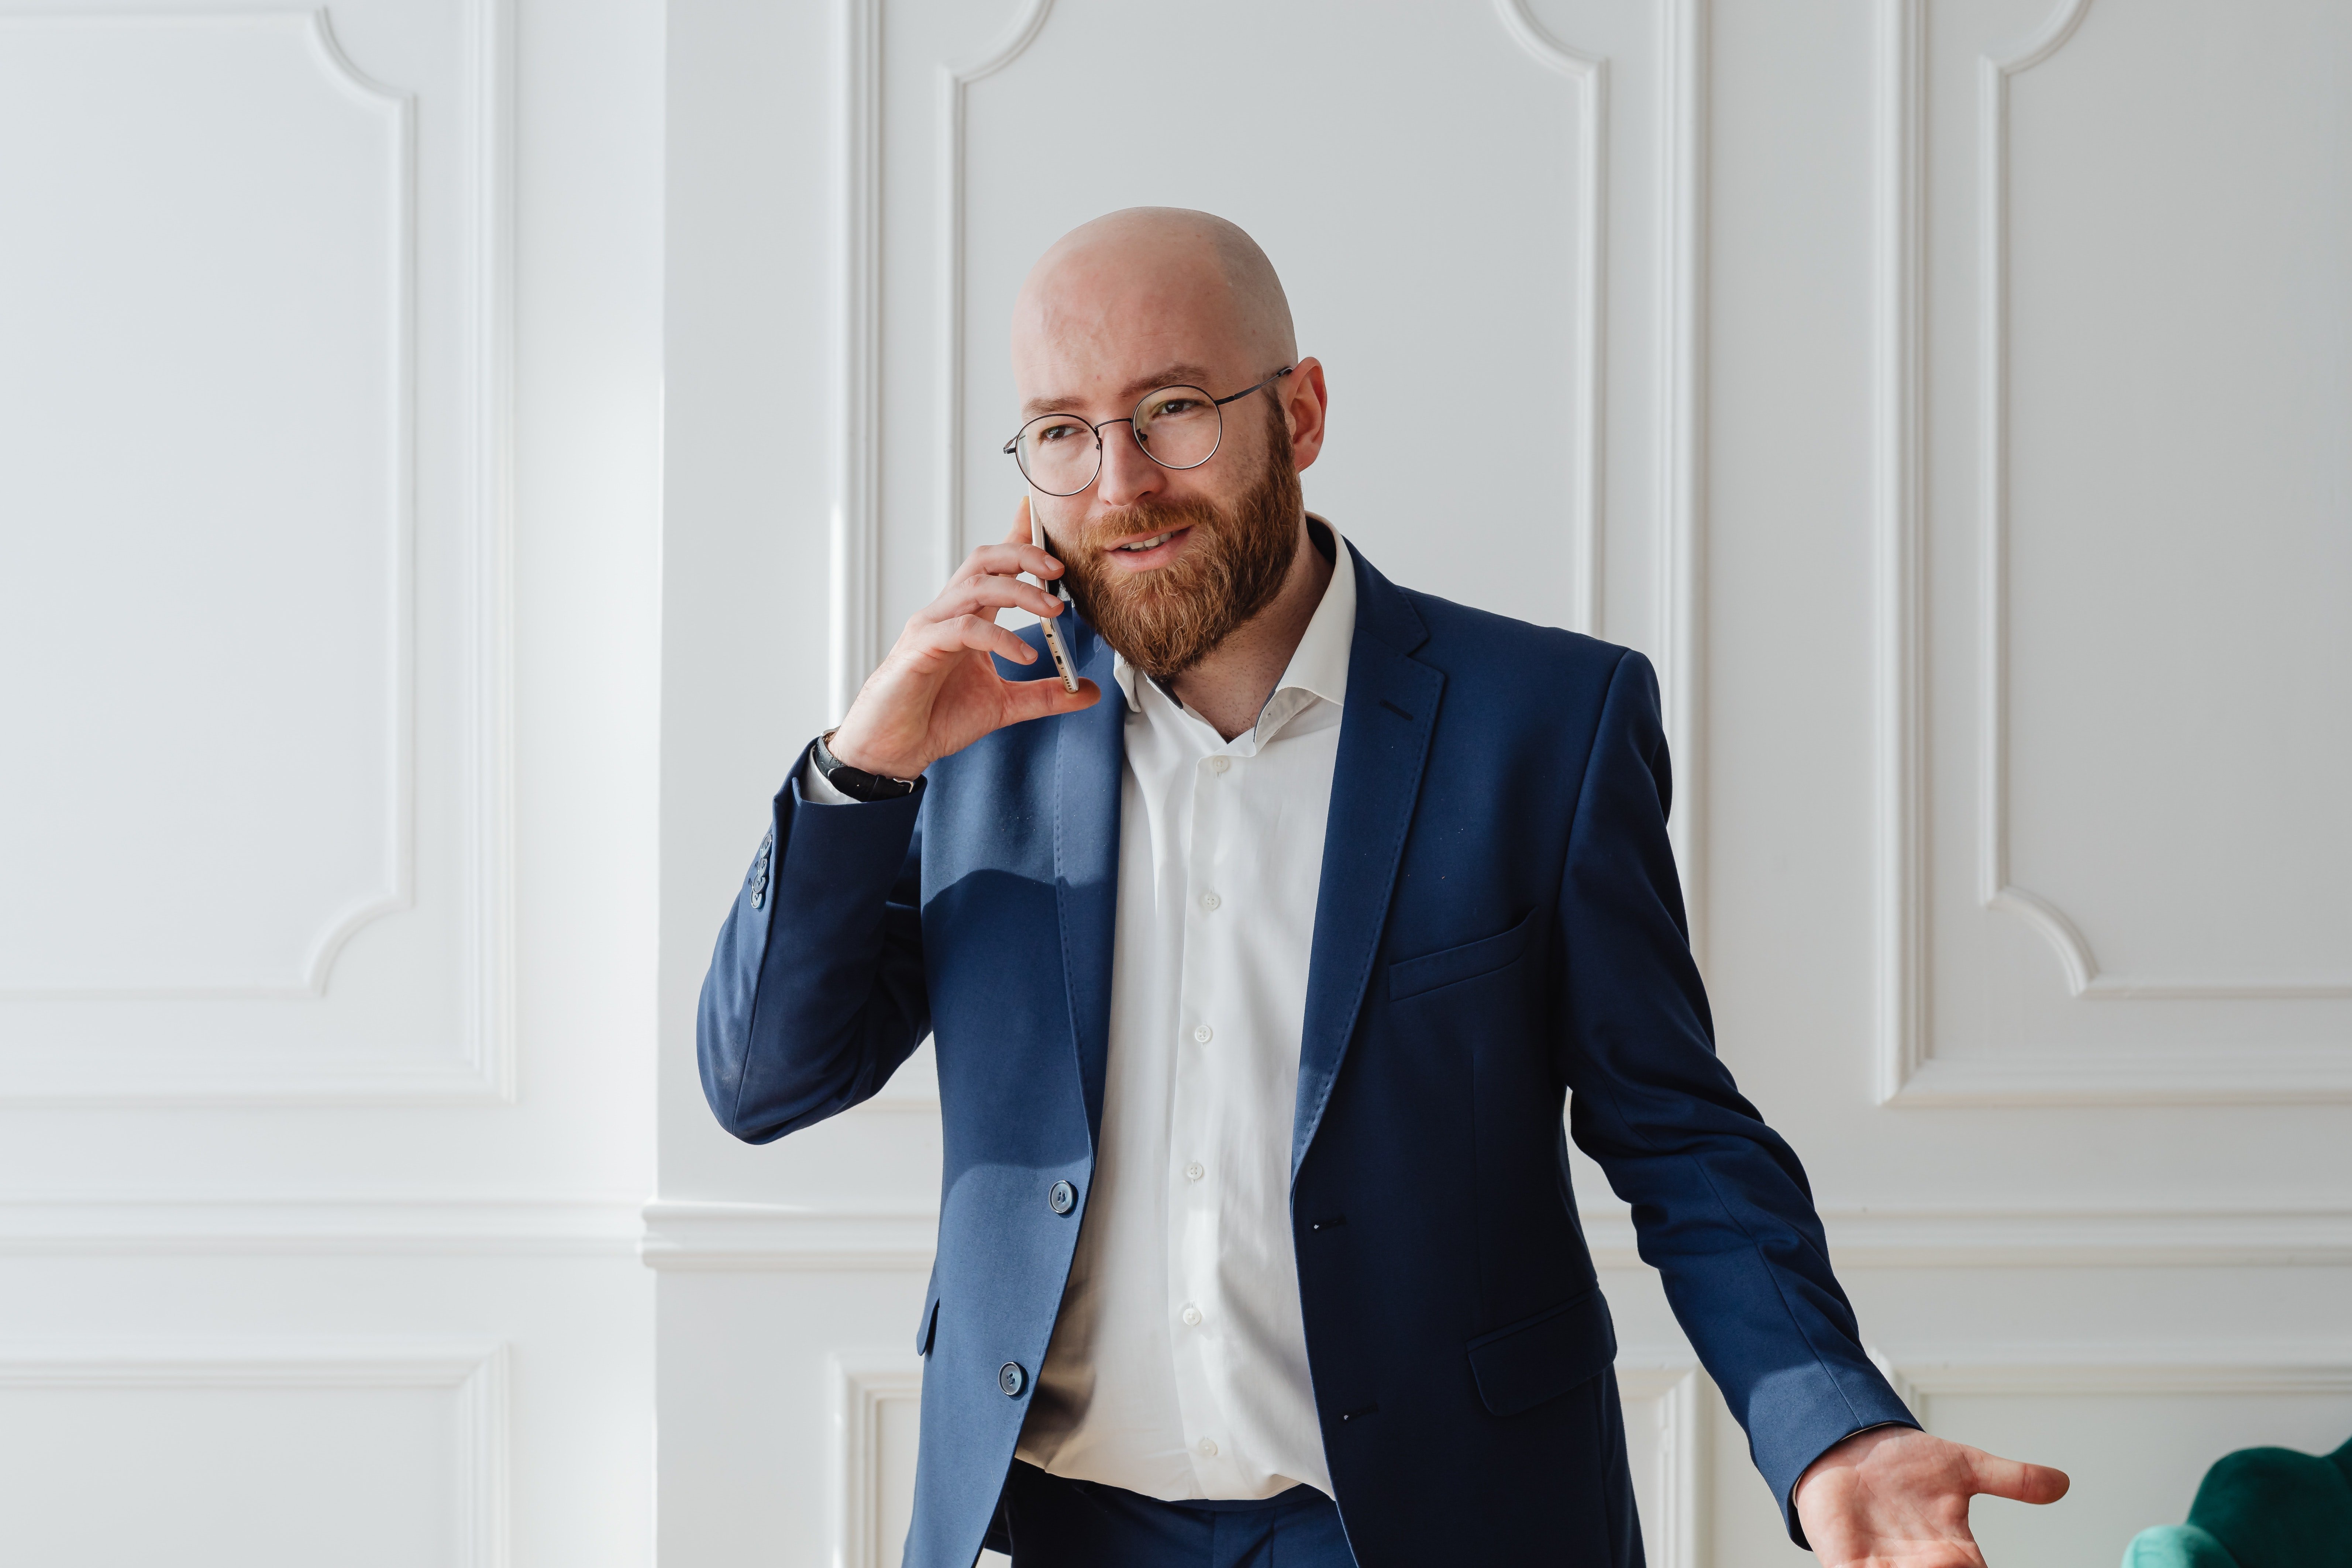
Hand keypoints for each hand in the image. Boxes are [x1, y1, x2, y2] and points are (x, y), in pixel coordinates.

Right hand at [826, 498, 1099, 778]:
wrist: (894, 749)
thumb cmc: (936, 718)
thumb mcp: (1004, 705)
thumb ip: (1045, 694)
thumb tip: (1088, 690)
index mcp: (967, 617)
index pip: (994, 567)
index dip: (1017, 537)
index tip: (1041, 516)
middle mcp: (948, 613)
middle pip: (984, 561)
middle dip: (1023, 555)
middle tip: (1059, 571)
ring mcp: (931, 627)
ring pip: (975, 585)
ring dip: (1019, 592)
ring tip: (1052, 612)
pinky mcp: (921, 648)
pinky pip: (965, 629)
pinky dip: (999, 637)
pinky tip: (1025, 656)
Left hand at [1793, 1426, 2067, 1565]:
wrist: (1849, 1445)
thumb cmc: (1904, 1462)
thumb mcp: (1964, 1466)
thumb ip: (2012, 1479)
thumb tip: (2062, 1482)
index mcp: (1955, 1555)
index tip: (1972, 1567)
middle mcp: (1922, 1567)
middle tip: (1947, 1565)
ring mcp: (1885, 1567)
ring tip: (1921, 1567)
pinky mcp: (1848, 1562)